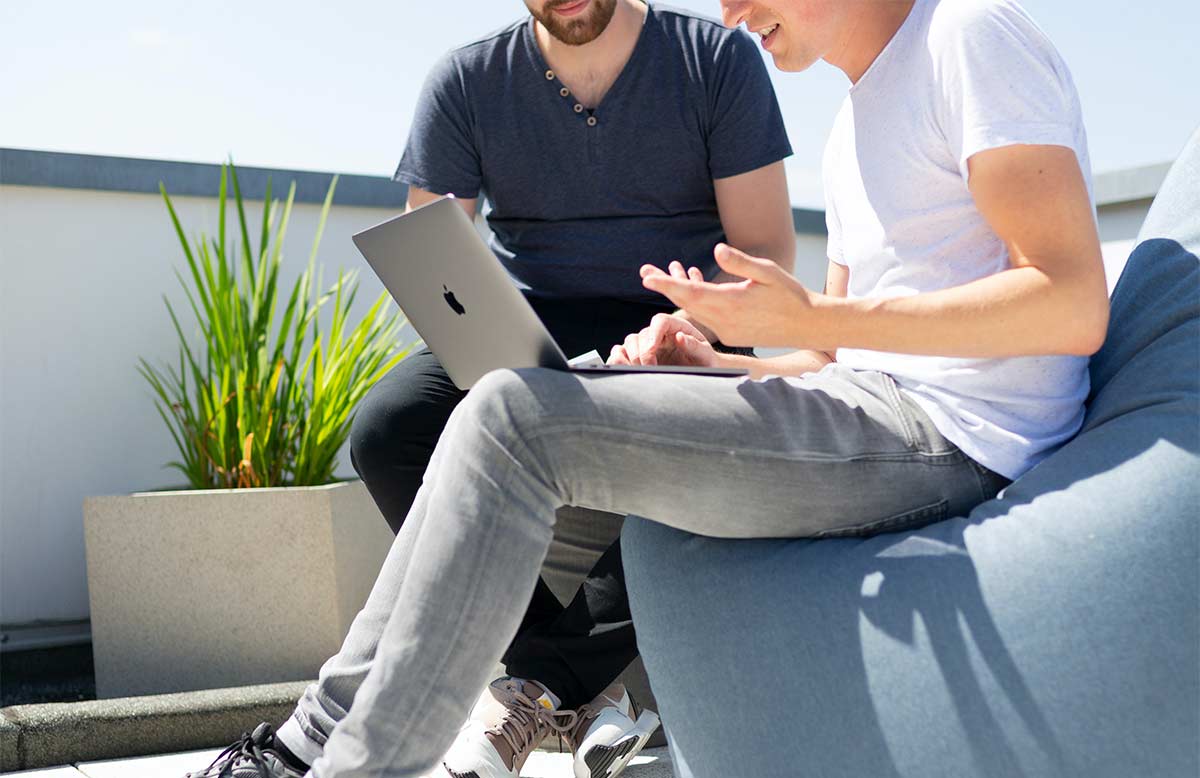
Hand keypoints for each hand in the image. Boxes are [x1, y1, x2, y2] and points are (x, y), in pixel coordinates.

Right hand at [606, 307, 717, 367]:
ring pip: (630, 341)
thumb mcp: (706, 355)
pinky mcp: (638, 355)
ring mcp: (648, 344)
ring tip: (641, 371)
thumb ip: (695, 346)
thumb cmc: (706, 362)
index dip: (653, 334)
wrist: (702, 373)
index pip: (659, 321)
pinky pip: (621, 352)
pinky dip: (619, 359)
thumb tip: (680, 337)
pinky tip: (626, 368)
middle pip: (642, 334)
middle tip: (650, 368)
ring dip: (631, 357)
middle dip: (642, 353)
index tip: (652, 351)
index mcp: (677, 326)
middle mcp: (660, 333)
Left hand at [640, 244, 814, 347]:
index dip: (667, 284)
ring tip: (666, 274)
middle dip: (665, 287)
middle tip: (645, 272)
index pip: (690, 293)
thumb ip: (740, 262)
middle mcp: (724, 321)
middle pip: (686, 303)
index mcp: (731, 303)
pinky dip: (696, 303)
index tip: (647, 277)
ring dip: (680, 293)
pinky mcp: (730, 336)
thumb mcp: (767, 272)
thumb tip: (716, 250)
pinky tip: (694, 285)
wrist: (808, 326)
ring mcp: (726, 332)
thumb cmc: (790, 294)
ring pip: (694, 311)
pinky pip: (706, 318)